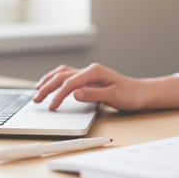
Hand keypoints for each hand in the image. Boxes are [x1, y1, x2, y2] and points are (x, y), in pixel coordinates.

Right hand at [33, 63, 178, 110]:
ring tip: (37, 89)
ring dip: (49, 81)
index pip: (70, 83)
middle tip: (36, 99)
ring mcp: (89, 74)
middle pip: (62, 76)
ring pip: (63, 73)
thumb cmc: (131, 95)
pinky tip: (52, 84)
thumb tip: (74, 94)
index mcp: (95, 72)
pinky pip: (69, 76)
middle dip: (47, 87)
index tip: (51, 107)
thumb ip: (93, 94)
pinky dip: (57, 80)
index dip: (58, 95)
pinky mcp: (90, 79)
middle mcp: (90, 70)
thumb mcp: (114, 96)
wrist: (142, 93)